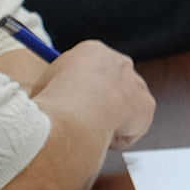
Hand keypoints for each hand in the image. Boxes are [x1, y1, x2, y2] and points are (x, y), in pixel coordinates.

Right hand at [35, 42, 155, 150]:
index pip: (91, 68)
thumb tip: (46, 101)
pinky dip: (116, 138)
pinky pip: (132, 128)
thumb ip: (53, 88)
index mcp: (93, 51)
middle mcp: (120, 62)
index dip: (82, 88)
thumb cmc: (55, 98)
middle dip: (100, 103)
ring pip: (123, 107)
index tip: (73, 104)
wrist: (79, 110)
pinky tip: (102, 136)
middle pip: (112, 84)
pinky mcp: (147, 105)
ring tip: (89, 128)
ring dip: (108, 121)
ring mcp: (136, 83)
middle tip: (83, 122)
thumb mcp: (42, 85)